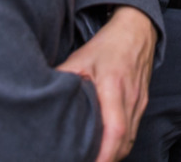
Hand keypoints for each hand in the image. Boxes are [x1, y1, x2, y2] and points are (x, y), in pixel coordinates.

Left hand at [57, 6, 156, 161]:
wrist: (136, 31)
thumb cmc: (106, 45)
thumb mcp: (80, 58)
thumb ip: (62, 78)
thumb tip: (38, 95)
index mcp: (114, 87)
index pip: (115, 130)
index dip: (104, 155)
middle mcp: (130, 98)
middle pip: (124, 143)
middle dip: (106, 161)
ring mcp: (139, 102)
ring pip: (130, 140)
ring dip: (113, 155)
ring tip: (92, 160)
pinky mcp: (142, 104)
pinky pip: (133, 131)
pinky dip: (119, 145)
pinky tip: (104, 149)